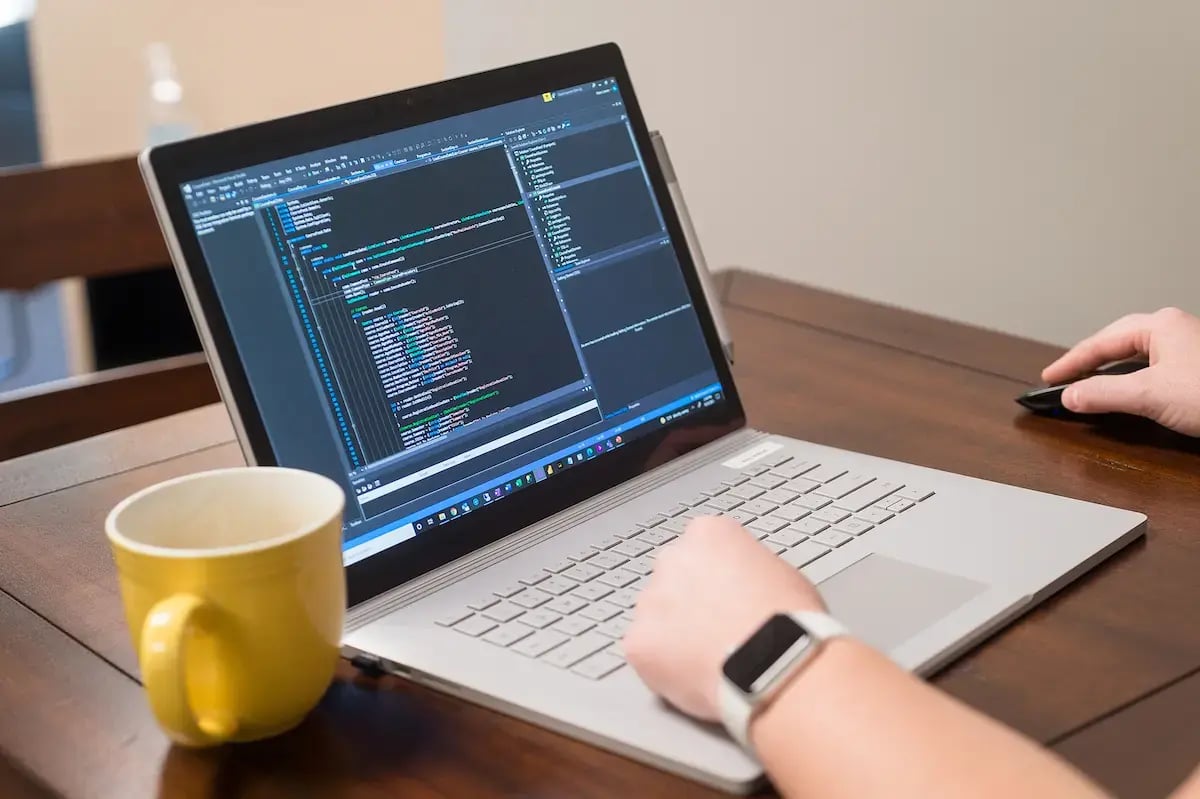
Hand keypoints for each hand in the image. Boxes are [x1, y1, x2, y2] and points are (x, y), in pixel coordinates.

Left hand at [625, 516, 824, 720]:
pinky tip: (696, 675)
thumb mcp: (782, 574)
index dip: (717, 577)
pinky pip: (646, 652)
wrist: (774, 665)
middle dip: (690, 601)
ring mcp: (650, 600)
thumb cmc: (789, 623)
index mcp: (708, 535)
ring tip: (712, 658)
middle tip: (718, 629)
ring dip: (676, 634)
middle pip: (674, 578)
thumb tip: (746, 585)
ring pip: (656, 616)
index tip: (728, 595)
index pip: (701, 547)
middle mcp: (672, 559)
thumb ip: (748, 569)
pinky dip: (665, 666)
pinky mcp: (638, 641)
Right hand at [1041, 307, 1199, 435]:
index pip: (1101, 343)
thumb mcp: (1150, 394)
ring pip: (1137, 354)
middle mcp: (1173, 329)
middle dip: (1089, 360)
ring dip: (1111, 368)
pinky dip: (1132, 376)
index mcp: (1159, 325)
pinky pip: (1153, 365)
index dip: (1070, 362)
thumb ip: (1105, 394)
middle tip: (1064, 377)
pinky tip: (1128, 388)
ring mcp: (1188, 346)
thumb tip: (1068, 396)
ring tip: (1089, 380)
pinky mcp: (1196, 367)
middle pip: (1117, 342)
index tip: (1048, 378)